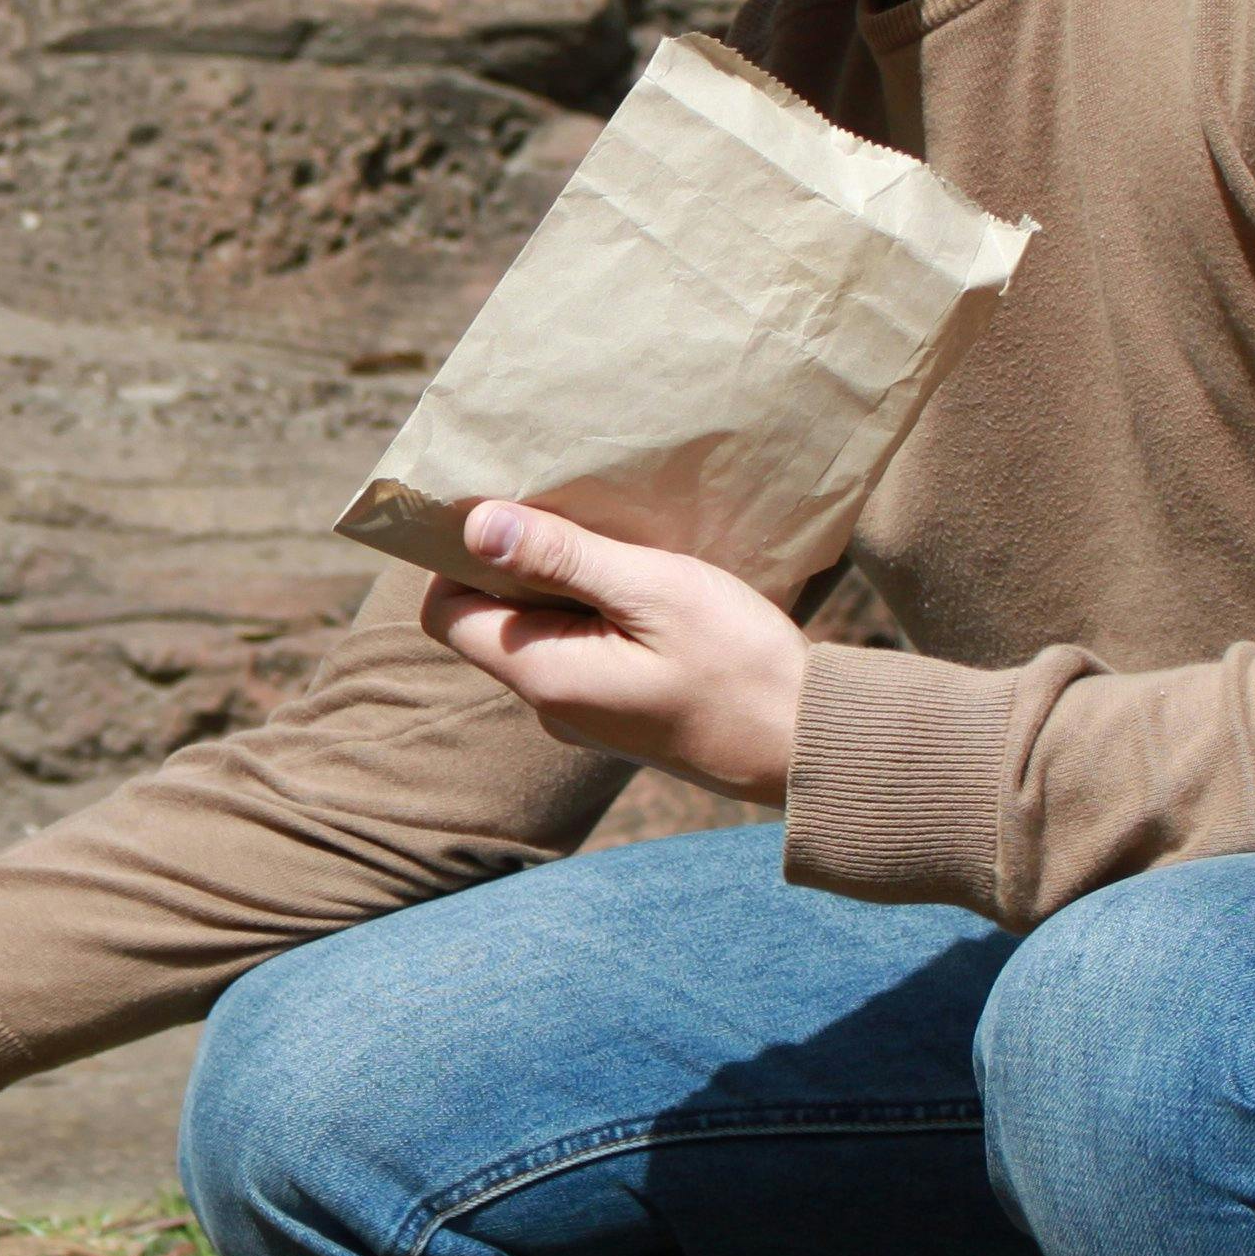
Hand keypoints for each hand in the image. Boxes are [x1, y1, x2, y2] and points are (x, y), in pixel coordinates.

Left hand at [415, 500, 806, 801]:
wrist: (808, 745)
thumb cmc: (739, 665)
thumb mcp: (653, 591)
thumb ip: (563, 558)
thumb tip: (475, 526)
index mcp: (543, 677)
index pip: (445, 613)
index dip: (458, 558)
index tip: (505, 509)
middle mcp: (549, 703)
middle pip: (490, 618)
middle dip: (516, 562)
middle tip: (573, 514)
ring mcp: (584, 712)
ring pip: (539, 631)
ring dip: (563, 584)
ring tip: (616, 546)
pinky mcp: (618, 711)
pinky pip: (579, 649)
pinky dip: (595, 611)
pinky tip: (641, 585)